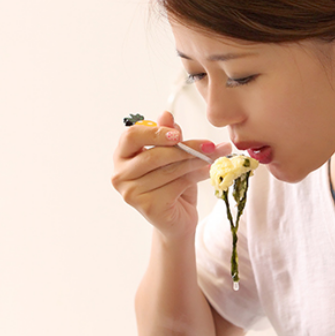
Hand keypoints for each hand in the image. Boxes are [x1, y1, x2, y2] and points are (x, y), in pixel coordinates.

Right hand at [111, 111, 230, 236]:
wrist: (177, 220)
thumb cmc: (172, 185)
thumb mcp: (172, 156)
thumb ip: (168, 135)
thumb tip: (166, 115)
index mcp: (122, 156)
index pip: (131, 136)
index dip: (155, 132)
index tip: (178, 134)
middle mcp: (120, 175)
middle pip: (154, 155)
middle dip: (186, 148)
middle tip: (210, 145)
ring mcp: (131, 193)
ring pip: (169, 170)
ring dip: (196, 161)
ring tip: (214, 157)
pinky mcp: (148, 206)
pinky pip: (176, 185)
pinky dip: (196, 176)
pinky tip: (208, 172)